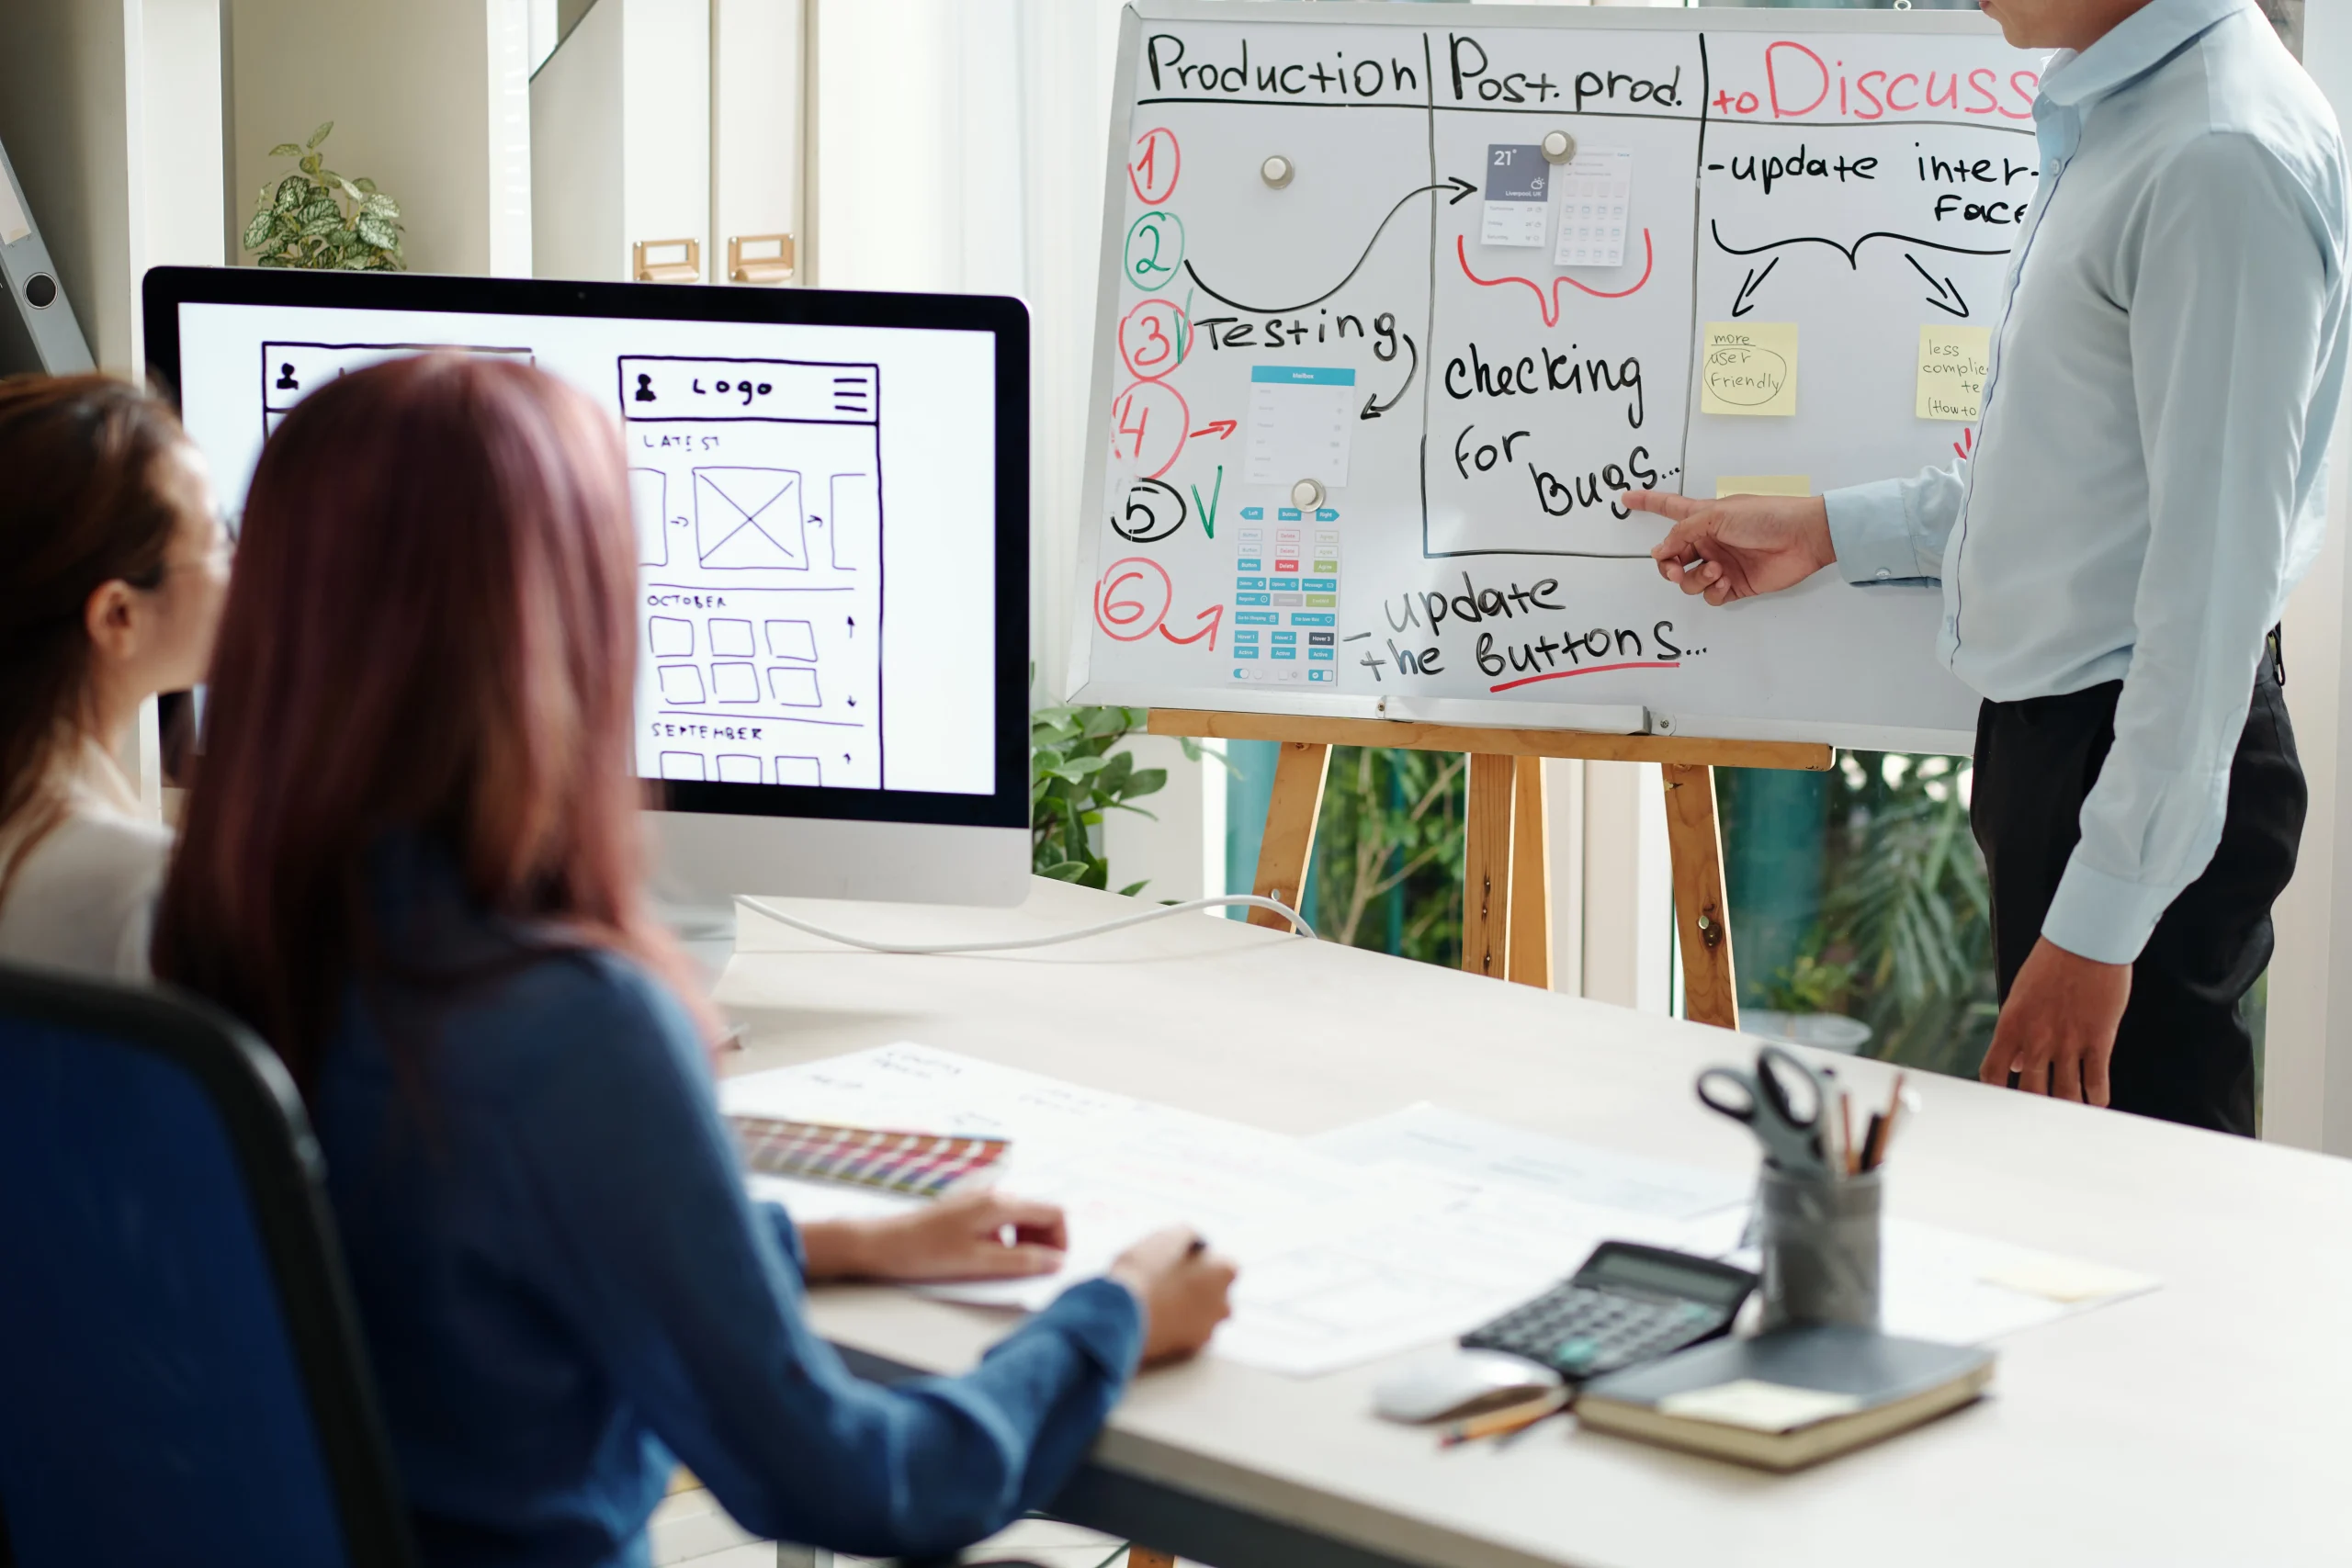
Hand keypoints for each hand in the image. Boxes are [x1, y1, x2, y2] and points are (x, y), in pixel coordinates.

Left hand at [799, 1189, 1069, 1282]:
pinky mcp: (966, 1210)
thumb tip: (1056, 1262)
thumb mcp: (978, 1263)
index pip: (1053, 1212)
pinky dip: (1007, 1239)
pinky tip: (988, 1259)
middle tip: (1033, 1270)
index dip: (1061, 1240)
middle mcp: (993, 1194)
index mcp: (1000, 1203)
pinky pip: (1001, 1221)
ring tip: (1009, 1268)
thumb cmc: (925, 1253)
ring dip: (1026, 1242)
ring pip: (1021, 1217)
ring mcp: (979, 1200)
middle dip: (1045, 1242)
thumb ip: (1021, 1261)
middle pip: (1039, 1213)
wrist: (879, 1245)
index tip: (1052, 1266)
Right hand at [1107, 1227, 1237, 1366]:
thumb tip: (1195, 1240)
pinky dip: (1176, 1327)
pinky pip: (1187, 1333)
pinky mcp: (1189, 1350)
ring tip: (1157, 1299)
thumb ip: (1188, 1235)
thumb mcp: (1166, 1237)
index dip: (1201, 1260)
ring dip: (1187, 1307)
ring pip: (1202, 1314)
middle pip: (1215, 1291)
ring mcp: (1208, 1329)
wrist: (1120, 1315)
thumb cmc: (1144, 1271)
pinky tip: (1154, 1317)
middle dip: (1198, 1286)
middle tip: (1167, 1279)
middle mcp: (1223, 1304)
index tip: (1180, 1259)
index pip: (1223, 1263)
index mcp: (1224, 1272)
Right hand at [1626, 490, 1836, 605]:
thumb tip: (1662, 551)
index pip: (1668, 508)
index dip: (1646, 502)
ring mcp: (1721, 563)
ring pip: (1688, 581)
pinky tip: (1725, 580)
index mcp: (1702, 518)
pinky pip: (1710, 595)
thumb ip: (1683, 531)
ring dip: (1695, 578)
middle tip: (1676, 567)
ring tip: (1715, 570)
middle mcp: (1708, 541)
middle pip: (1671, 558)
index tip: (1626, 498)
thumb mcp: (1716, 515)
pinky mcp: (1735, 584)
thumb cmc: (1766, 516)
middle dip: (1668, 565)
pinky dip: (1712, 590)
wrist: (1803, 538)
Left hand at [1978, 937, 2132, 1105]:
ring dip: (2068, 1107)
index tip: (2001, 1104)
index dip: (1996, 1093)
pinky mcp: (2098, 1039)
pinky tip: (2096, 1102)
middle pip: (2030, 1091)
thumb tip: (2017, 1066)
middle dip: (2034, 1109)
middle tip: (2039, 1122)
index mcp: (2011, 1025)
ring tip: (2069, 1118)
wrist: (2085, 941)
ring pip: (2066, 1093)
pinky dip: (2096, 1097)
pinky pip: (2096, 1080)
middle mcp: (2037, 1038)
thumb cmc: (2051, 966)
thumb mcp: (2021, 997)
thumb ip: (2016, 1034)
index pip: (1993, 1072)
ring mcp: (2069, 1041)